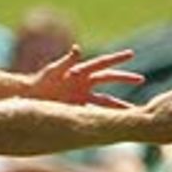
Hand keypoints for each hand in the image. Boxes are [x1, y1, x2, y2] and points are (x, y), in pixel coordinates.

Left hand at [29, 46, 144, 107]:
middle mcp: (85, 83)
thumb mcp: (54, 70)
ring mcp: (83, 96)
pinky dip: (104, 117)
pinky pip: (95, 113)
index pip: (102, 63)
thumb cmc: (41, 80)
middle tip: (140, 78)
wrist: (31, 96)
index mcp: (81, 72)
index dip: (116, 59)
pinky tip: (114, 123)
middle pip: (108, 80)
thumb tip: (77, 48)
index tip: (131, 54)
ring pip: (105, 101)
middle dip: (124, 79)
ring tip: (132, 110)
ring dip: (118, 105)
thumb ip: (66, 61)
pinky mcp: (78, 108)